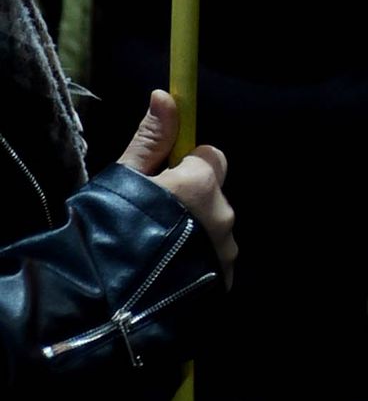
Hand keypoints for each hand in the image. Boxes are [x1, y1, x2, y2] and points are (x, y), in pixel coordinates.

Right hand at [119, 89, 235, 285]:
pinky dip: (197, 264)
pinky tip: (168, 276)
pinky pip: (214, 262)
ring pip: (215, 230)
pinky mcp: (224, 284)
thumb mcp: (124, 178)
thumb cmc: (109, 230)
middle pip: (213, 196)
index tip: (162, 180)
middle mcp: (223, 216)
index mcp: (201, 185)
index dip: (186, 165)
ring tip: (156, 253)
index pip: (210, 157)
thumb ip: (151, 138)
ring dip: (194, 235)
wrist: (108, 306)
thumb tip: (165, 94)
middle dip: (190, 202)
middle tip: (153, 220)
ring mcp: (226, 254)